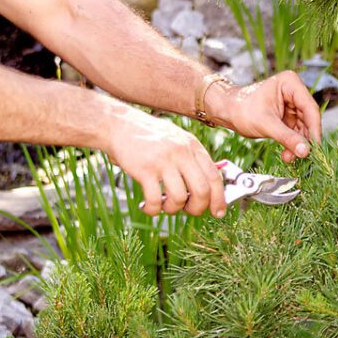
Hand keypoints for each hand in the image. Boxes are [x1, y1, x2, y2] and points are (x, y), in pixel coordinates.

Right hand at [103, 104, 225, 217]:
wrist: (119, 124)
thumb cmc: (149, 136)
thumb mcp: (177, 140)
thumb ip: (192, 160)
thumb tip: (206, 189)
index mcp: (192, 146)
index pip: (214, 176)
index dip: (219, 198)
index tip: (218, 212)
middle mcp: (181, 152)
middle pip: (201, 190)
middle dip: (197, 208)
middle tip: (188, 211)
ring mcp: (163, 161)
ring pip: (179, 198)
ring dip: (173, 210)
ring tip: (164, 206)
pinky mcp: (144, 169)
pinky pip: (155, 200)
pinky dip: (153, 210)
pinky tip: (148, 207)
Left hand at [208, 71, 321, 162]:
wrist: (227, 112)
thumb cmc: (242, 110)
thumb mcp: (266, 125)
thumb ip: (287, 137)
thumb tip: (305, 152)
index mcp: (290, 83)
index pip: (309, 108)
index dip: (314, 129)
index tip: (315, 147)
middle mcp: (293, 91)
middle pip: (308, 118)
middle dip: (304, 139)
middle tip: (303, 156)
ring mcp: (291, 104)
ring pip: (303, 127)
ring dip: (298, 144)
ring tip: (290, 158)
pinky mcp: (287, 115)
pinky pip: (295, 131)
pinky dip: (292, 143)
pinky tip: (287, 155)